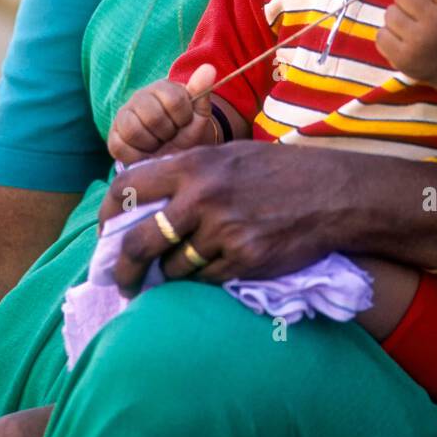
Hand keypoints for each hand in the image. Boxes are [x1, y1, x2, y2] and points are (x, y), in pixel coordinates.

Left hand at [98, 140, 358, 288]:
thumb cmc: (276, 171)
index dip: (108, 214)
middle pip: (141, 242)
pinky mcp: (243, 260)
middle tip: (123, 281)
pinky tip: (218, 267)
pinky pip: (206, 280)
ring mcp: (222, 231)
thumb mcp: (227, 155)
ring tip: (181, 271)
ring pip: (174, 268)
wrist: (331, 193)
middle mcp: (201, 198)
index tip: (105, 233)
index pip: (128, 188)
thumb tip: (142, 193)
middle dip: (125, 268)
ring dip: (173, 274)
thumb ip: (186, 172)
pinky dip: (205, 279)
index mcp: (193, 165)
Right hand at [107, 63, 217, 165]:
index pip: (175, 101)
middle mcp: (139, 97)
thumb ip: (202, 90)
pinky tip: (147, 152)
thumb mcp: (199, 113)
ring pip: (133, 130)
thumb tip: (209, 68)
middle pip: (153, 117)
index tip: (185, 122)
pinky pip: (120, 146)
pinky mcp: (113, 136)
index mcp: (162, 87)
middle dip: (167, 133)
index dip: (183, 118)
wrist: (173, 152)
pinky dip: (137, 155)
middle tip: (171, 135)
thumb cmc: (187, 131)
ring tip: (159, 143)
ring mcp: (123, 115)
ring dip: (152, 144)